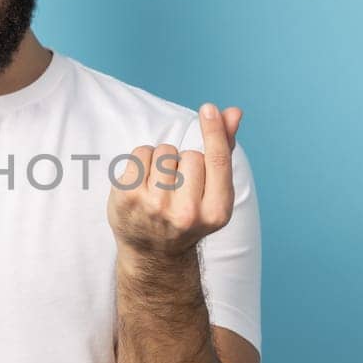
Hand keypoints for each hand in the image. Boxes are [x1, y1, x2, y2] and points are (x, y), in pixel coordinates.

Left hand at [107, 103, 242, 259]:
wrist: (153, 253)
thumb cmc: (188, 215)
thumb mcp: (214, 192)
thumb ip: (225, 150)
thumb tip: (233, 112)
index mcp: (216, 212)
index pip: (217, 160)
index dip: (214, 131)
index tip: (208, 109)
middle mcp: (187, 213)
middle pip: (189, 154)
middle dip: (184, 162)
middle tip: (179, 189)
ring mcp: (155, 206)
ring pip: (164, 151)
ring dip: (162, 160)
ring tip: (161, 187)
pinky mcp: (128, 197)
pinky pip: (141, 152)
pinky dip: (143, 160)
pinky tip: (144, 183)